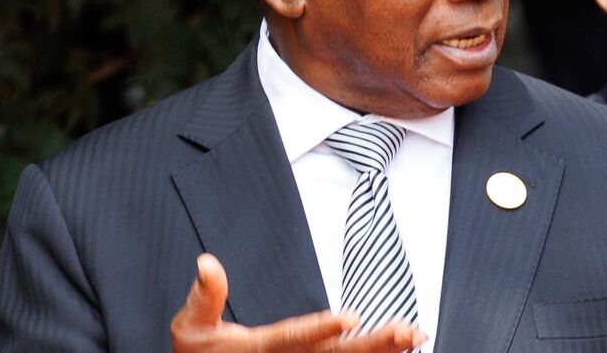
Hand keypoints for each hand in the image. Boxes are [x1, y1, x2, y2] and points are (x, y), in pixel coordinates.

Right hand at [172, 253, 425, 351]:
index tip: (351, 317)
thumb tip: (206, 262)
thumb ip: (204, 298)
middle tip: (405, 332)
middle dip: (372, 345)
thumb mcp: (191, 328)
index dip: (321, 328)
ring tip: (415, 335)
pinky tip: (406, 347)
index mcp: (260, 350)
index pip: (294, 339)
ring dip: (383, 351)